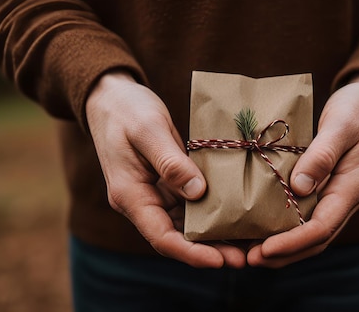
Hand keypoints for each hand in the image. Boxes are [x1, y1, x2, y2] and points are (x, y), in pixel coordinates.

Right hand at [86, 72, 245, 267]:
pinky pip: (189, 206)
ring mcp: (154, 194)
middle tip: (244, 259)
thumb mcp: (148, 130)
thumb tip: (198, 193)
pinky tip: (234, 217)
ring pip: (185, 225)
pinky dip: (210, 214)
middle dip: (209, 251)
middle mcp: (142, 202)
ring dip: (213, 237)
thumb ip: (171, 162)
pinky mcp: (166, 184)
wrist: (111, 97)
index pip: (160, 236)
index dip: (190, 253)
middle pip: (176, 237)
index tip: (219, 261)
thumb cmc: (126, 110)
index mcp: (129, 195)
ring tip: (247, 244)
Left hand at [247, 73, 358, 266]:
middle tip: (250, 259)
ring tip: (251, 252)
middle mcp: (345, 199)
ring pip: (310, 233)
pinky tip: (263, 226)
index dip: (292, 242)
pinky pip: (307, 216)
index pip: (322, 228)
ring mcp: (336, 196)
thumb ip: (322, 155)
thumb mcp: (341, 125)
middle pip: (315, 240)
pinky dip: (286, 228)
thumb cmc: (358, 109)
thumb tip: (299, 187)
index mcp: (352, 188)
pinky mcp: (326, 189)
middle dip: (284, 254)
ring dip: (283, 247)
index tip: (264, 249)